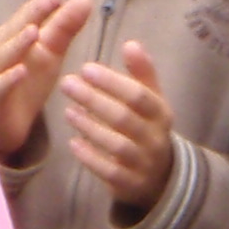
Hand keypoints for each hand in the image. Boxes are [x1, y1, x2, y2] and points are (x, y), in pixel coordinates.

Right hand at [0, 0, 90, 163]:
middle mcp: (1, 54)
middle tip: (51, 1)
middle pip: (13, 31)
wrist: (0, 125)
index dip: (40, 6)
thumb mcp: (49, 55)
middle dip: (31, 15)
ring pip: (3, 57)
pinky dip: (9, 78)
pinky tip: (21, 71)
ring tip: (34, 31)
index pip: (26, 18)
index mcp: (15, 41)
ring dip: (18, 43)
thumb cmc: (24, 84)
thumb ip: (63, 29)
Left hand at [64, 42, 177, 217]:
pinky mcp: (129, 184)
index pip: (139, 96)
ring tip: (67, 111)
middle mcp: (156, 138)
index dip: (112, 82)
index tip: (85, 68)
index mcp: (161, 114)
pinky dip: (90, 157)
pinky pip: (109, 171)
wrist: (160, 177)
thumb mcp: (151, 100)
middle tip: (67, 83)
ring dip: (90, 127)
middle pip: (125, 118)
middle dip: (94, 100)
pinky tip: (73, 142)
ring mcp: (144, 163)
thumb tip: (131, 43)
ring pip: (117, 145)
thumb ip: (142, 73)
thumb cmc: (147, 128)